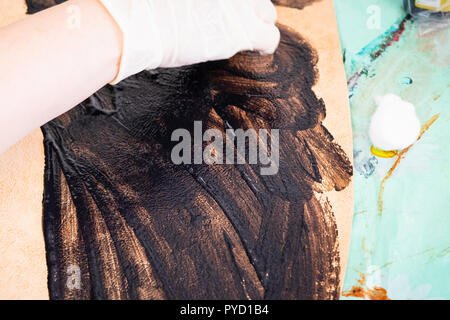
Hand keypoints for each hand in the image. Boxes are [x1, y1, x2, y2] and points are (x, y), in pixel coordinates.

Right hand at [99, 0, 279, 83]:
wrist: (138, 22)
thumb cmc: (141, 6)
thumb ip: (189, 1)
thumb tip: (187, 7)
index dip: (232, 5)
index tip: (222, 11)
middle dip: (249, 10)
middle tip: (236, 22)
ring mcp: (239, 7)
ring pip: (267, 13)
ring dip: (258, 25)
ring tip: (248, 36)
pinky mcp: (242, 32)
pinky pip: (269, 38)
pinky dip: (264, 46)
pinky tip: (256, 51)